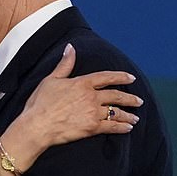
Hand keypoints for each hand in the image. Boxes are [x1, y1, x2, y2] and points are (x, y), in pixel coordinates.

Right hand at [6, 43, 142, 156]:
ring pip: (116, 112)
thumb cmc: (40, 103)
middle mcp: (91, 97)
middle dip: (130, 98)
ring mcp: (93, 112)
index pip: (106, 77)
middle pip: (116, 95)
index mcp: (82, 83)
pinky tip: (128, 128)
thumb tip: (70, 47)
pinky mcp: (92, 128)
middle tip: (139, 101)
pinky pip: (112, 126)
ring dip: (128, 115)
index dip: (120, 77)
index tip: (131, 78)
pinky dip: (122, 127)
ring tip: (135, 118)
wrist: (37, 125)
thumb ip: (64, 64)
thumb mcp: (51, 80)